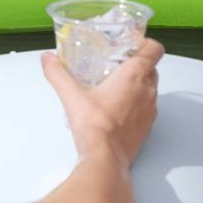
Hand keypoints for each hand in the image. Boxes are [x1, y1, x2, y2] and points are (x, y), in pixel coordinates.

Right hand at [41, 39, 163, 162]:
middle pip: (151, 68)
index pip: (154, 49)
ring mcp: (150, 110)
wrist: (105, 158)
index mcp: (135, 75)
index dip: (145, 44)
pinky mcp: (148, 127)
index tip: (130, 45)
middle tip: (116, 66)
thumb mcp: (71, 95)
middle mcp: (148, 90)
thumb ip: (58, 73)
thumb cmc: (95, 125)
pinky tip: (117, 110)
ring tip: (114, 89)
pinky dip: (137, 105)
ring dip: (138, 86)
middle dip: (137, 65)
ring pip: (150, 89)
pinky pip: (147, 108)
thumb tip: (47, 59)